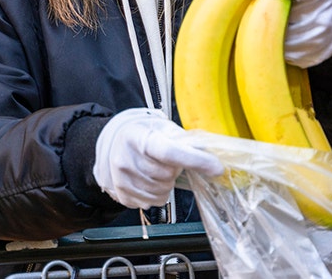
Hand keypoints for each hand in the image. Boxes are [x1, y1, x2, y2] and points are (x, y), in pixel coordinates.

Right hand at [93, 108, 222, 209]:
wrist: (115, 142)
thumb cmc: (143, 135)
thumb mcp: (163, 128)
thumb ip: (185, 141)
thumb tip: (213, 154)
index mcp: (138, 137)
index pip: (169, 152)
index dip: (195, 160)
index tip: (216, 167)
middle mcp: (125, 158)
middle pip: (167, 175)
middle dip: (175, 170)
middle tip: (168, 162)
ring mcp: (120, 178)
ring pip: (161, 192)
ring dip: (167, 184)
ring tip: (158, 171)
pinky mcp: (120, 194)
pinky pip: (151, 203)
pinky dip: (157, 195)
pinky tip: (150, 181)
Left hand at [248, 0, 331, 67]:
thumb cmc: (318, 2)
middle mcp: (319, 18)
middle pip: (282, 11)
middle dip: (265, 7)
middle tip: (251, 3)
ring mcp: (312, 41)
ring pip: (277, 32)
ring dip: (264, 25)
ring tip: (259, 19)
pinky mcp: (303, 58)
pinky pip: (277, 50)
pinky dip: (268, 41)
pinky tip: (266, 35)